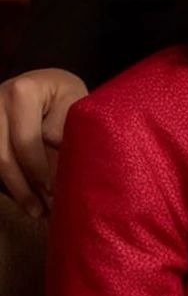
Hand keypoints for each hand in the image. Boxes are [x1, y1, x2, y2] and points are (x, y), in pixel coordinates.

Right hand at [0, 69, 86, 215]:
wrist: (40, 84)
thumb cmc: (63, 96)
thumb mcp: (73, 102)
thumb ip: (65, 131)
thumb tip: (61, 172)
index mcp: (23, 92)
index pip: (27, 142)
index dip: (40, 171)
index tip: (55, 193)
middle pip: (3, 158)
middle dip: (24, 188)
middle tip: (44, 211)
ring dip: (14, 191)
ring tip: (36, 211)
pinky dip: (5, 184)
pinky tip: (22, 199)